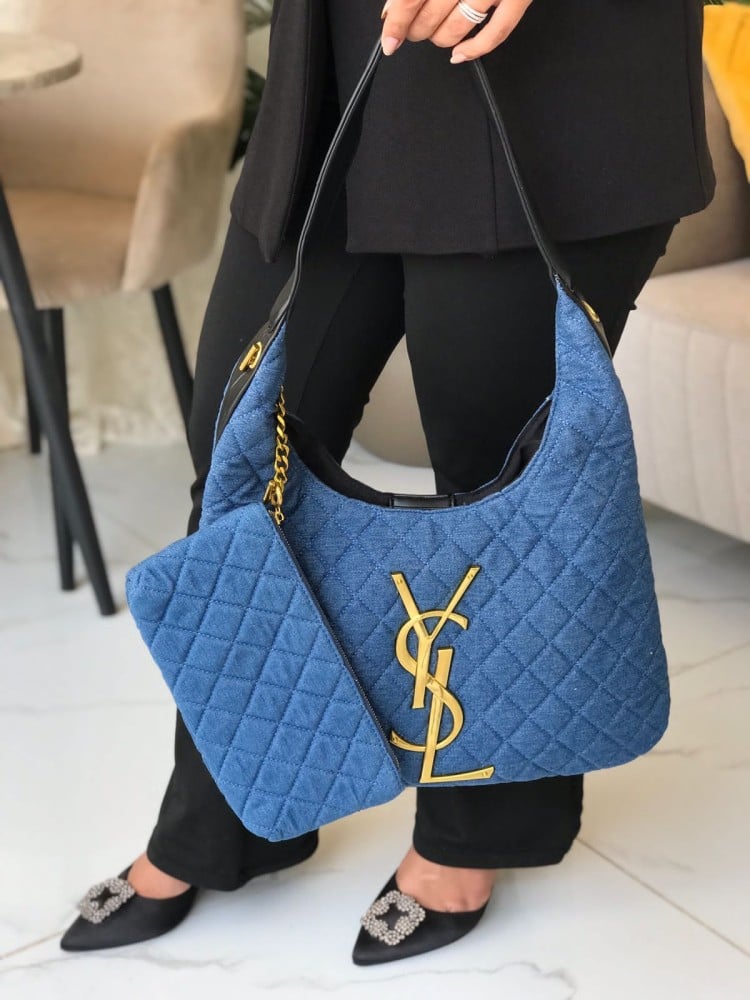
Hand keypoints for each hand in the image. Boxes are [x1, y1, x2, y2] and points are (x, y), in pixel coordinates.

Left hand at [380, 0, 532, 63]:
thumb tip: (393, 7)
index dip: (396, 21)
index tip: (390, 39)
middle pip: (430, 15)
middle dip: (416, 30)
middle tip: (413, 30)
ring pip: (456, 28)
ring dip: (439, 38)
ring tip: (436, 34)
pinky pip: (496, 33)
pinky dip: (474, 49)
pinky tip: (459, 53)